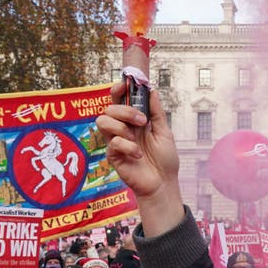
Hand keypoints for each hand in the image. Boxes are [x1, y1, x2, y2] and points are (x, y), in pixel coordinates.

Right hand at [96, 83, 183, 235]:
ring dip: (122, 126)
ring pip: (103, 121)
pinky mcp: (112, 156)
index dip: (118, 90)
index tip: (124, 84)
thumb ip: (156, 112)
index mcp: (133, 122)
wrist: (163, 183)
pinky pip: (113, 143)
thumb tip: (152, 90)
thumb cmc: (164, 160)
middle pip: (109, 108)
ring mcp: (115, 142)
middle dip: (126, 110)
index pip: (119, 101)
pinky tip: (138, 155)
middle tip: (142, 122)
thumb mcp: (164, 132)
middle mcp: (122, 129)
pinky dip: (129, 147)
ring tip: (137, 137)